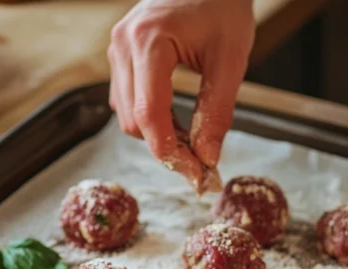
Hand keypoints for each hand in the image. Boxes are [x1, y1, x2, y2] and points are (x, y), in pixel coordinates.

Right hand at [108, 0, 253, 187]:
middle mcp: (123, 45)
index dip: (171, 152)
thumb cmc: (222, 4)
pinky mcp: (120, 55)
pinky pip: (127, 100)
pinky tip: (178, 120)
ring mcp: (116, 49)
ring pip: (127, 115)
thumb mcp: (231, 58)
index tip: (196, 173)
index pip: (150, 114)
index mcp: (148, 41)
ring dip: (158, 134)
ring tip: (195, 138)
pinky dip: (151, 117)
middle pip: (133, 121)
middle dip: (166, 146)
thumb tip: (207, 158)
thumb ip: (218, 111)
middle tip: (202, 161)